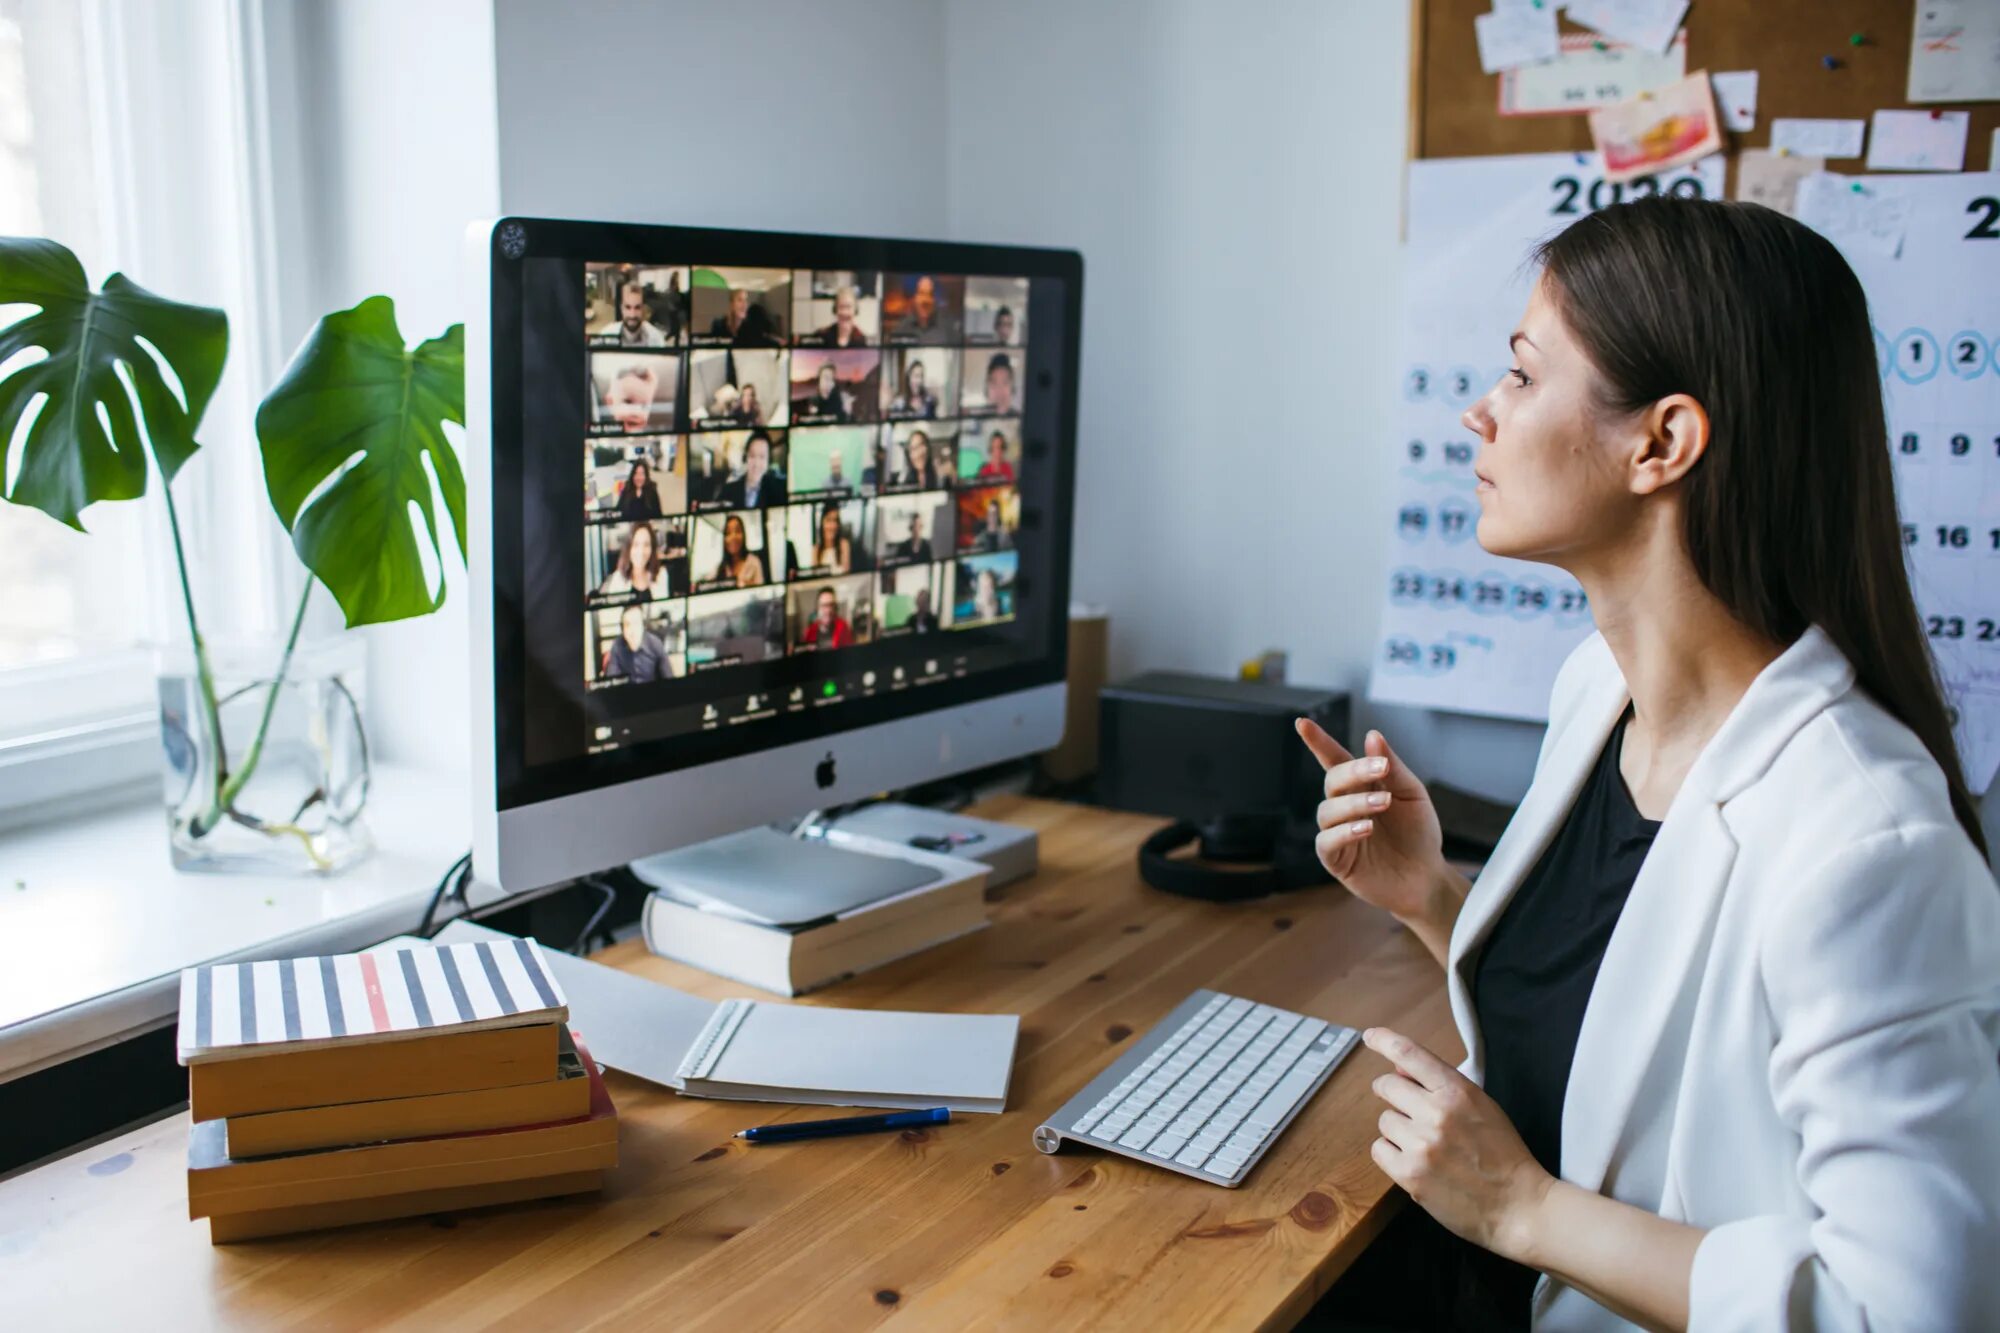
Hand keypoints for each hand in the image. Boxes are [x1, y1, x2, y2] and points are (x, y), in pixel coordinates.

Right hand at [1295, 720, 1449, 922]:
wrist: (1426, 875)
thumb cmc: (1418, 832)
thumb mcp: (1411, 793)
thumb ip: (1391, 767)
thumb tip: (1372, 735)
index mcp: (1360, 785)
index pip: (1334, 759)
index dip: (1317, 742)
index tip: (1303, 723)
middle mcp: (1344, 806)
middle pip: (1332, 781)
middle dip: (1353, 772)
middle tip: (1381, 770)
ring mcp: (1337, 832)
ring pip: (1327, 810)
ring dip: (1354, 804)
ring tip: (1382, 805)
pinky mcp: (1336, 859)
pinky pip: (1326, 842)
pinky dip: (1343, 832)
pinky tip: (1365, 829)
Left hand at [1363, 1027, 1551, 1263]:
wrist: (1518, 1206)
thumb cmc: (1503, 1155)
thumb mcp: (1482, 1107)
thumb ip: (1442, 1087)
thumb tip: (1398, 1070)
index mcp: (1458, 1091)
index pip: (1410, 1054)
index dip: (1385, 1041)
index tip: (1370, 1037)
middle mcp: (1436, 1113)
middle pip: (1387, 1086)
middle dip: (1391, 1094)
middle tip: (1407, 1109)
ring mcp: (1421, 1144)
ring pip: (1383, 1121)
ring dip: (1397, 1130)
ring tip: (1424, 1146)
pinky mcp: (1410, 1174)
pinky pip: (1379, 1150)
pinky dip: (1392, 1155)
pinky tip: (1415, 1163)